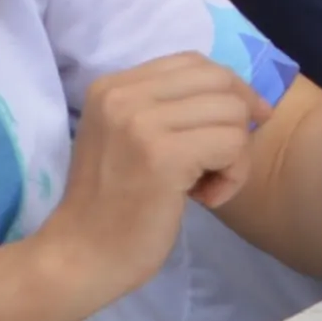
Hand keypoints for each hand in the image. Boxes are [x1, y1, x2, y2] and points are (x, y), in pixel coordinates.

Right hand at [37, 53, 270, 310]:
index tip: (242, 126)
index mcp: (112, 85)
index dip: (229, 90)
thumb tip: (239, 96)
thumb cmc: (111, 208)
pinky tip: (206, 199)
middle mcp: (123, 94)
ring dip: (235, 157)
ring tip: (206, 187)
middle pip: (219, 82)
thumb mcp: (129, 139)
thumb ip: (166, 110)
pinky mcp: (163, 155)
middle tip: (221, 166)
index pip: (193, 62)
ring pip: (232, 113)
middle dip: (238, 122)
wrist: (79, 258)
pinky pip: (233, 145)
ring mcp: (141, 122)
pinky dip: (233, 176)